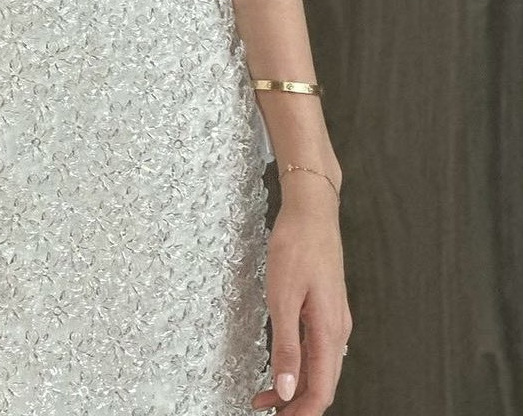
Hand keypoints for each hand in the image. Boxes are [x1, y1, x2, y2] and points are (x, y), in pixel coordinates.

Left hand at [251, 179, 351, 413]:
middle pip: (323, 384)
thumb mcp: (282, 298)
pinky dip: (300, 364)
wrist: (311, 210)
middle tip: (268, 411)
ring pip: (320, 367)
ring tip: (268, 395)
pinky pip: (318, 348)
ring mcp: (334, 319)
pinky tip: (284, 363)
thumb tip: (287, 390)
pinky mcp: (327, 308)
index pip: (321, 390)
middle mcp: (337, 330)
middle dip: (298, 405)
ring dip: (297, 386)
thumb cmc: (297, 245)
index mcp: (329, 332)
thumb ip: (286, 347)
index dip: (302, 412)